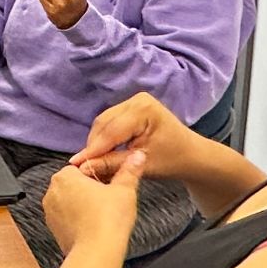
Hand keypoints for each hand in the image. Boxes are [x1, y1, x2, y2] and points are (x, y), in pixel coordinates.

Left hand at [43, 152, 145, 257]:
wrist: (96, 253)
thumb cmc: (108, 220)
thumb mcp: (124, 190)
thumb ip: (130, 170)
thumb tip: (137, 156)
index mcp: (65, 176)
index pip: (82, 167)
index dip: (99, 175)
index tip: (111, 184)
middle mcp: (52, 192)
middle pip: (74, 184)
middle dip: (89, 189)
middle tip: (109, 200)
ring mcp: (50, 212)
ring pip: (69, 201)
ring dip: (82, 204)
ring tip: (102, 214)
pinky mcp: (53, 229)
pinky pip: (66, 218)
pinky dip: (77, 220)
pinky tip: (93, 225)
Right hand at [69, 92, 201, 183]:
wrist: (190, 154)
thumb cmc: (172, 160)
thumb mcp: (142, 165)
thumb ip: (112, 163)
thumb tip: (83, 167)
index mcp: (144, 109)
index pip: (111, 131)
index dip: (93, 149)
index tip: (75, 165)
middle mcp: (136, 100)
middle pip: (104, 124)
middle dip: (93, 145)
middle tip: (82, 166)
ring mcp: (133, 102)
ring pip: (104, 123)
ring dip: (97, 142)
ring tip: (90, 161)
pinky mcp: (129, 108)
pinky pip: (109, 122)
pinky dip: (104, 138)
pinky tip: (100, 152)